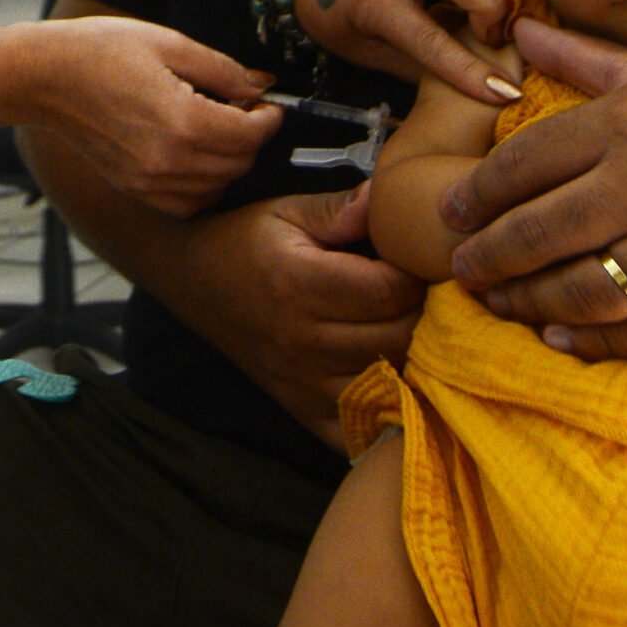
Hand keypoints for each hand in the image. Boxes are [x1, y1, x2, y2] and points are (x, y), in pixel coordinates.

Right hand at [27, 16, 283, 215]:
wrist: (44, 77)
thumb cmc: (98, 51)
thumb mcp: (170, 44)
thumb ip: (222, 69)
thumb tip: (260, 85)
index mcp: (181, 121)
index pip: (249, 135)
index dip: (269, 118)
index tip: (268, 104)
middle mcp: (167, 160)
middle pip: (238, 164)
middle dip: (252, 138)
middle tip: (246, 110)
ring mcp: (148, 180)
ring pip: (217, 187)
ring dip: (230, 162)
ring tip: (220, 129)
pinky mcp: (134, 188)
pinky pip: (187, 203)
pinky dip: (204, 186)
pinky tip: (198, 157)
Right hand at [166, 184, 425, 446]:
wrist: (195, 284)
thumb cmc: (247, 241)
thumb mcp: (287, 211)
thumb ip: (340, 209)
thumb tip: (389, 198)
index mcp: (299, 285)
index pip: (389, 291)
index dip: (419, 276)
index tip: (424, 263)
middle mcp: (301, 340)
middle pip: (397, 339)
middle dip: (426, 316)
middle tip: (431, 297)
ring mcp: (302, 383)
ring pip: (389, 382)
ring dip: (414, 358)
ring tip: (418, 329)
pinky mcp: (302, 410)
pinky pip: (360, 428)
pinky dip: (389, 411)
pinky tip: (399, 381)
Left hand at [291, 0, 515, 102]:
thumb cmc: (349, 28)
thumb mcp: (379, 60)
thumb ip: (429, 69)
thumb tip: (490, 82)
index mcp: (372, 3)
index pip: (428, 39)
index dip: (469, 69)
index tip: (506, 93)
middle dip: (486, 2)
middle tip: (490, 36)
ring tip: (489, 4)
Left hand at [439, 18, 626, 359]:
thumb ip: (587, 62)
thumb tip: (518, 29)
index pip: (525, 165)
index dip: (477, 194)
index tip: (451, 212)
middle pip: (538, 234)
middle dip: (487, 257)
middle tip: (462, 268)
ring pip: (579, 292)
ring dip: (526, 302)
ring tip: (500, 302)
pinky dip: (590, 342)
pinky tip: (560, 336)